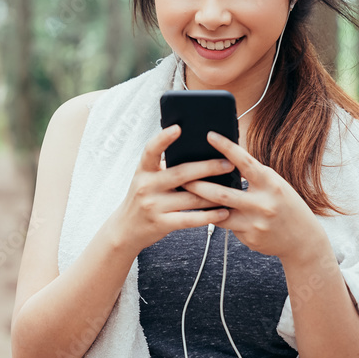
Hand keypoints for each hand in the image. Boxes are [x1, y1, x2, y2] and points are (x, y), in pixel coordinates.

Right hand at [105, 125, 231, 257]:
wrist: (126, 229)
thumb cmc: (142, 200)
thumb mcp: (146, 179)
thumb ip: (164, 167)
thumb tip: (196, 152)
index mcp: (143, 171)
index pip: (150, 150)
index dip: (163, 138)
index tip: (178, 128)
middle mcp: (146, 186)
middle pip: (181, 173)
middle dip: (207, 167)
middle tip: (228, 163)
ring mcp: (153, 206)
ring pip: (190, 198)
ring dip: (214, 194)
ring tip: (232, 189)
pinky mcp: (161, 224)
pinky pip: (190, 219)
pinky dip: (209, 216)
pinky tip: (223, 211)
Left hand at [183, 131, 327, 262]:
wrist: (303, 240)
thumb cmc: (286, 206)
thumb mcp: (275, 185)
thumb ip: (253, 176)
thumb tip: (225, 161)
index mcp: (271, 182)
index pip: (244, 161)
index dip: (226, 147)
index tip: (209, 135)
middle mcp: (263, 202)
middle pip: (222, 193)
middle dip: (197, 184)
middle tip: (179, 176)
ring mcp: (255, 222)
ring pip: (218, 212)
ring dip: (199, 203)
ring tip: (183, 194)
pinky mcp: (249, 237)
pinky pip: (226, 225)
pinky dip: (216, 217)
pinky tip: (205, 213)